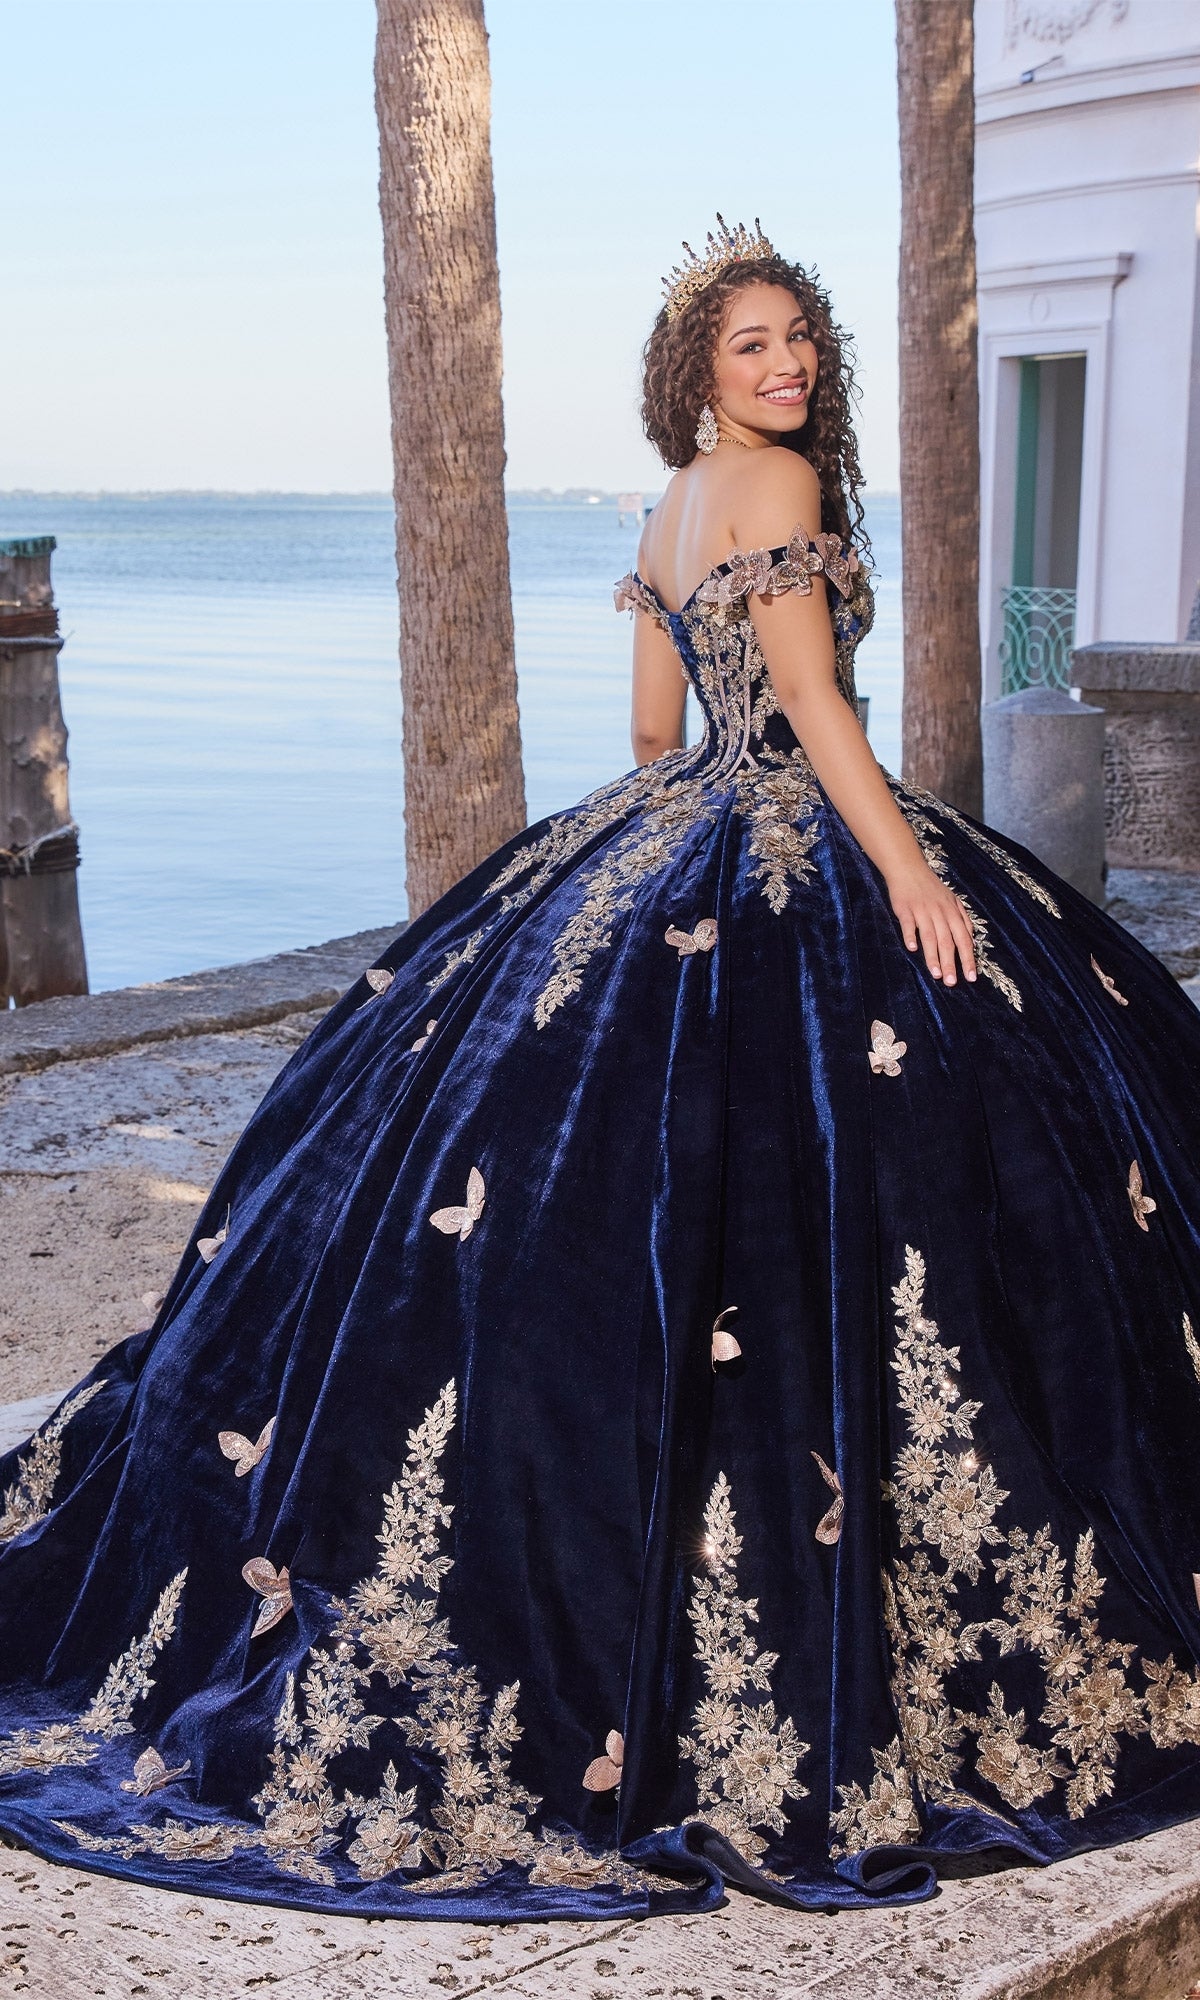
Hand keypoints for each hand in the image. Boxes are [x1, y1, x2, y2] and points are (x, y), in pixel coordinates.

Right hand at [887, 863, 976, 985]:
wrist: (909, 869)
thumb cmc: (931, 887)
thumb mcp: (952, 900)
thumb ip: (962, 919)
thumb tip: (971, 939)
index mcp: (952, 913)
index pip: (964, 939)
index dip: (968, 958)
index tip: (971, 977)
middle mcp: (940, 913)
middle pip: (947, 941)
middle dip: (951, 963)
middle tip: (952, 982)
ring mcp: (922, 910)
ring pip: (930, 936)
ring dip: (933, 956)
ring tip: (936, 975)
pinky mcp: (905, 909)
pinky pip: (909, 924)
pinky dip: (910, 935)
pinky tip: (912, 949)